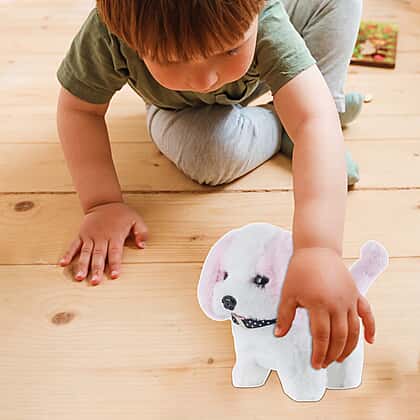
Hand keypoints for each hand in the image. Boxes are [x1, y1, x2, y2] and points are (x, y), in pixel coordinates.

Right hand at [58, 202, 147, 284]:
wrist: (104, 202)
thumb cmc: (122, 214)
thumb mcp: (136, 220)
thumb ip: (141, 233)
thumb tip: (142, 245)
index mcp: (115, 235)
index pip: (115, 252)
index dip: (115, 264)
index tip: (114, 275)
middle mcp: (101, 237)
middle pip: (99, 255)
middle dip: (97, 269)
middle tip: (95, 282)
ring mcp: (89, 236)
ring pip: (85, 253)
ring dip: (82, 265)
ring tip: (79, 277)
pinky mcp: (81, 235)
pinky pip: (73, 245)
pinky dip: (68, 254)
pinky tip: (63, 264)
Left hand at [274, 247, 374, 369]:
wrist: (317, 250)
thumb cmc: (300, 270)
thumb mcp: (288, 293)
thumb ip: (285, 316)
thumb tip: (279, 334)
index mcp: (319, 304)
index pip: (321, 336)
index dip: (319, 353)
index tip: (316, 364)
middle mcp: (338, 304)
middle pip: (339, 337)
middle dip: (332, 354)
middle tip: (326, 363)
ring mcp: (349, 299)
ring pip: (354, 330)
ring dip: (349, 348)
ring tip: (340, 358)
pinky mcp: (356, 294)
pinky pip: (367, 314)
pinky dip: (371, 328)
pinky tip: (369, 341)